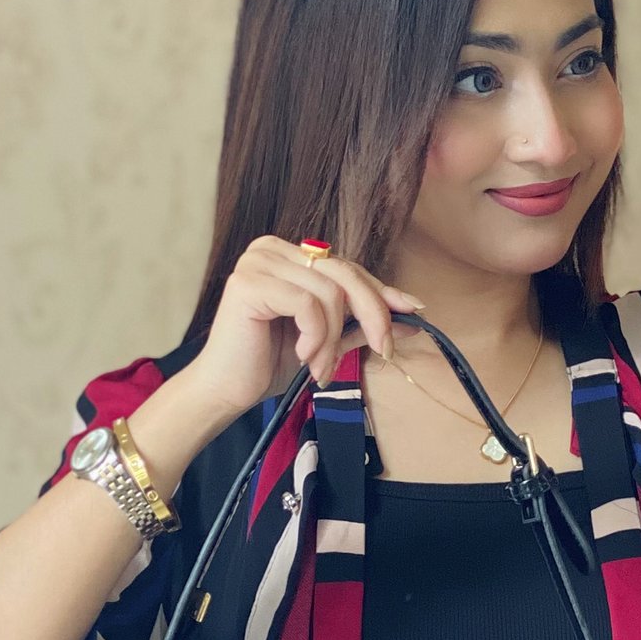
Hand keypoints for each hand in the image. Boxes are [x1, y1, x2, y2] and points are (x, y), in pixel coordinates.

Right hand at [186, 235, 425, 417]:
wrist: (227, 390)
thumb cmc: (271, 363)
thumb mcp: (328, 340)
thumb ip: (362, 324)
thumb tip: (412, 316)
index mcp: (288, 255)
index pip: (347, 267)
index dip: (381, 291)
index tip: (413, 311)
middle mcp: (271, 249)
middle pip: (344, 274)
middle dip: (372, 315)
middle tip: (384, 351)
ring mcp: (258, 262)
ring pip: (329, 292)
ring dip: (334, 339)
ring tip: (322, 367)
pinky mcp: (250, 283)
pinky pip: (308, 304)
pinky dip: (316, 336)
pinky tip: (304, 356)